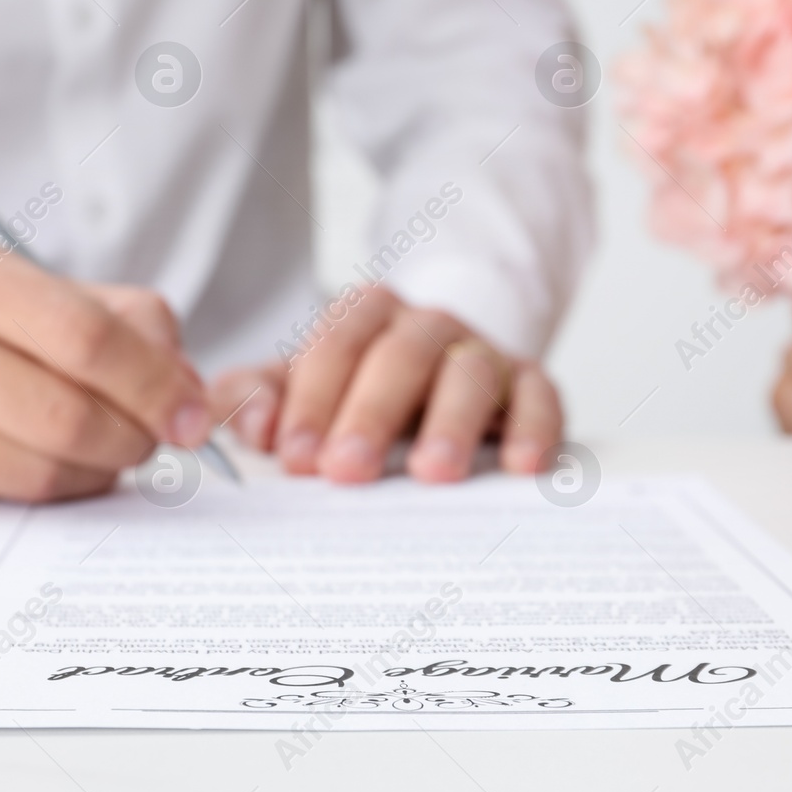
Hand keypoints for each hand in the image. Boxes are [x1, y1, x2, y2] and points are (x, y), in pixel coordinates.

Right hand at [0, 229, 210, 502]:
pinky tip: (52, 466)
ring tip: (108, 451)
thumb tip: (183, 380)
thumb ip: (100, 312)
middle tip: (155, 439)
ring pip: (38, 468)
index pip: (86, 335)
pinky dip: (47, 489)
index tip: (191, 410)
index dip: (156, 382)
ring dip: (98, 471)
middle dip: (135, 437)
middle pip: (68, 411)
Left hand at [209, 286, 561, 483]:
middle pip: (401, 355)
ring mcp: (482, 352)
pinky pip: (540, 397)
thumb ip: (257, 399)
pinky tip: (521, 465)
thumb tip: (250, 425)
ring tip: (435, 474)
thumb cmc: (359, 392)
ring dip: (452, 422)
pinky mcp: (531, 384)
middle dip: (371, 413)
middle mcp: (426, 326)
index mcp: (365, 317)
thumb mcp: (300, 389)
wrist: (440, 377)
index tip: (295, 457)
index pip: (335, 346)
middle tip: (348, 471)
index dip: (312, 400)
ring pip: (470, 372)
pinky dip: (534, 428)